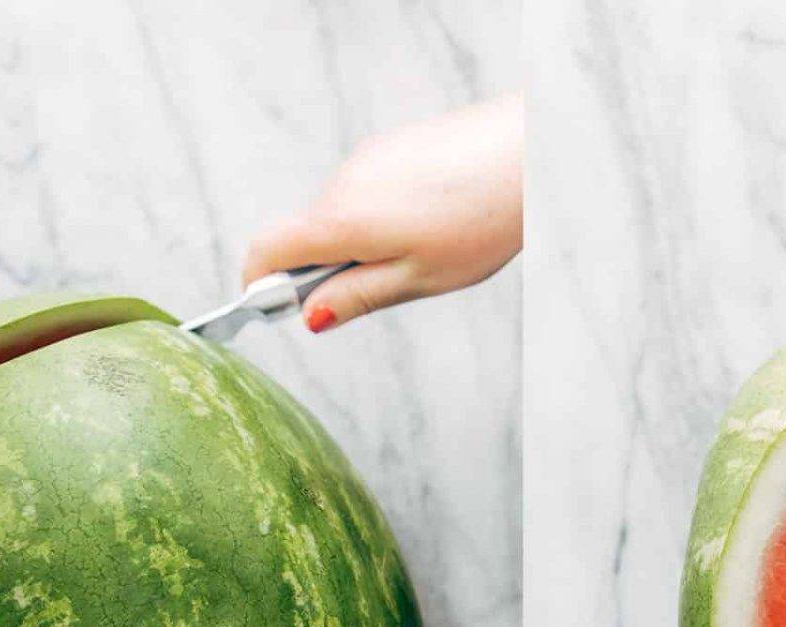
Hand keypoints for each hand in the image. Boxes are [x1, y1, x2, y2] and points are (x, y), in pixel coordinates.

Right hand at [245, 94, 524, 331]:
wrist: (524, 157)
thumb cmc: (480, 223)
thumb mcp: (418, 279)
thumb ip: (358, 296)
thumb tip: (311, 317)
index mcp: (342, 221)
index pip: (267, 249)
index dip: (261, 283)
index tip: (276, 308)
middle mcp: (342, 182)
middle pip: (306, 234)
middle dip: (326, 270)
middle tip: (383, 289)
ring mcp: (364, 160)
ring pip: (339, 215)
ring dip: (360, 244)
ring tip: (422, 254)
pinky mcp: (386, 149)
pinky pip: (364, 193)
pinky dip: (379, 218)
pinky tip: (429, 224)